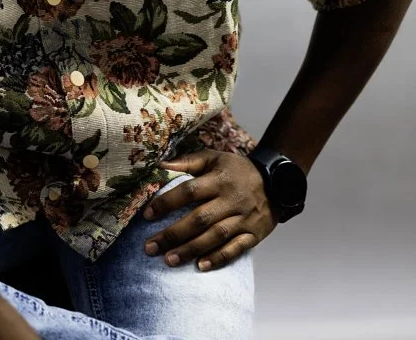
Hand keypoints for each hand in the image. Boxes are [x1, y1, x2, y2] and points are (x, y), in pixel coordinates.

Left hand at [142, 149, 277, 271]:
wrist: (278, 182)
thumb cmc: (237, 169)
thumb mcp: (214, 158)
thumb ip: (187, 161)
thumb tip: (159, 165)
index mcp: (218, 179)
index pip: (189, 191)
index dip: (167, 202)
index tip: (147, 215)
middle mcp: (230, 200)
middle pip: (199, 219)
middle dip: (173, 234)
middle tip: (150, 247)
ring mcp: (243, 219)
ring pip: (215, 237)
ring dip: (191, 250)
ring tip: (168, 260)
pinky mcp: (254, 234)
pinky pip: (236, 249)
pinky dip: (219, 258)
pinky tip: (200, 266)